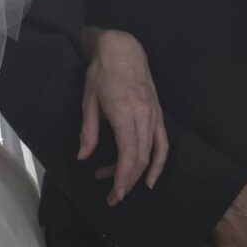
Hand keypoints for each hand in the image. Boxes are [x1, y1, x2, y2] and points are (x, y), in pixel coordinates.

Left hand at [78, 27, 167, 206]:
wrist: (124, 50)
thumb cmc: (102, 73)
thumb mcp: (88, 100)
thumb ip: (88, 131)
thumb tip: (83, 157)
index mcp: (124, 113)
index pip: (128, 153)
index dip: (123, 177)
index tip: (115, 194)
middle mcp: (143, 116)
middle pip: (140, 158)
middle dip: (127, 181)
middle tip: (113, 197)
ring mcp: (154, 116)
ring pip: (152, 153)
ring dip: (140, 175)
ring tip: (126, 189)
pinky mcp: (158, 114)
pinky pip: (163, 143)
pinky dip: (159, 162)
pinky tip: (151, 178)